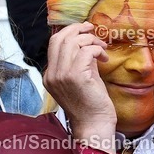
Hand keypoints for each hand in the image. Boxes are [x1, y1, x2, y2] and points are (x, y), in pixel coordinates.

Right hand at [44, 22, 117, 151]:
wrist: (92, 124)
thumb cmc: (90, 103)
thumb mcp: (80, 78)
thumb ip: (79, 61)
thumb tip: (87, 42)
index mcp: (49, 75)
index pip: (54, 43)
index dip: (70, 32)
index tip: (85, 30)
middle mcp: (52, 74)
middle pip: (60, 39)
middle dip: (78, 29)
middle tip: (93, 30)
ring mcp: (61, 76)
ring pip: (72, 42)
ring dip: (91, 40)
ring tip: (102, 48)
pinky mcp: (75, 77)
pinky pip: (85, 51)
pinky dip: (97, 49)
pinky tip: (104, 58)